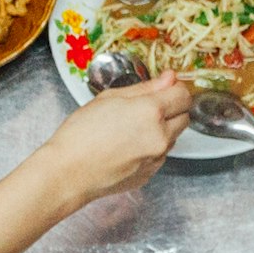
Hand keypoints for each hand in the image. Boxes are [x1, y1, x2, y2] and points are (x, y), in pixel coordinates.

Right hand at [33, 76, 195, 208]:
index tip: (166, 88)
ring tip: (132, 129)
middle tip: (146, 108)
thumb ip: (145, 88)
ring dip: (163, 129)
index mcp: (150, 112)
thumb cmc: (81, 134)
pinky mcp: (151, 173)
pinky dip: (152, 147)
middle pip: (185, 117)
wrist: (69, 173)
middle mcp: (160, 136)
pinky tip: (128, 146)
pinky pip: (160, 154)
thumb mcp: (110, 98)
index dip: (175, 89)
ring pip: (173, 137)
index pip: (183, 95)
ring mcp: (157, 158)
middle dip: (172, 109)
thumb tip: (169, 79)